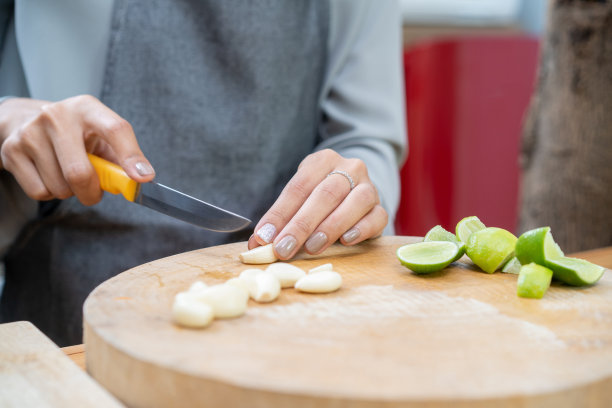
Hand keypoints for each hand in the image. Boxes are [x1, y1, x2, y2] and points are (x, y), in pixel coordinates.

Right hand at [0, 95, 154, 204]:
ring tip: (67, 174)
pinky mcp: (12, 150)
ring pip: (59, 187)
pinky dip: (50, 193)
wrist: (26, 119)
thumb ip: (121, 157)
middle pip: (79, 172)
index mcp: (87, 108)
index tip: (143, 178)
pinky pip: (40, 192)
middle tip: (94, 192)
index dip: (131, 156)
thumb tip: (140, 179)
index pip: (115, 129)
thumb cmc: (74, 133)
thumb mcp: (100, 135)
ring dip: (70, 192)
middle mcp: (57, 115)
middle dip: (91, 193)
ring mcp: (31, 132)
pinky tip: (49, 175)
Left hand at [247, 149, 386, 258]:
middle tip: (283, 248)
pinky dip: (361, 229)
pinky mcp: (381, 207)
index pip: (299, 186)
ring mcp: (369, 187)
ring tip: (311, 247)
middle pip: (326, 194)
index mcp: (323, 160)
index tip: (264, 237)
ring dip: (331, 227)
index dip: (280, 213)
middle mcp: (349, 168)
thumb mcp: (298, 200)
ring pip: (355, 202)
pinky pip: (377, 216)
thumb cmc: (318, 199)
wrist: (353, 194)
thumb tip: (258, 244)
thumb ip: (281, 219)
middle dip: (301, 224)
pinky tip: (346, 241)